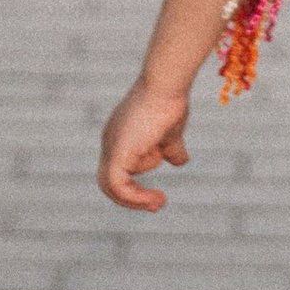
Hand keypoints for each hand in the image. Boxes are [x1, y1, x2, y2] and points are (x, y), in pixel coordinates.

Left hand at [98, 74, 192, 211]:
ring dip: (135, 201)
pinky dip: (134, 197)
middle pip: (109, 181)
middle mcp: (110, 141)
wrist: (167, 85)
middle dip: (132, 198)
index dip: (136, 187)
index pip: (118, 169)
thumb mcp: (171, 132)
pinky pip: (117, 185)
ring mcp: (111, 146)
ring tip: (159, 202)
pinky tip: (154, 199)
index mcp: (119, 136)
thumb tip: (180, 162)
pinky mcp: (117, 153)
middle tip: (158, 204)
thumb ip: (171, 148)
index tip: (159, 197)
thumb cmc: (170, 101)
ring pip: (110, 186)